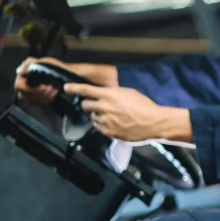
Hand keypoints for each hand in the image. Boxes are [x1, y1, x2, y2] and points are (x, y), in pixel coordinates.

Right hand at [15, 56, 65, 105]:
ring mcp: (28, 94)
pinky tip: (54, 93)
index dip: (30, 89)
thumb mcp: (42, 61)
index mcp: (22, 77)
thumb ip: (28, 63)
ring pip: (31, 101)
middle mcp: (23, 86)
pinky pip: (38, 104)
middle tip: (51, 87)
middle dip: (39, 94)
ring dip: (44, 97)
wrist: (63, 73)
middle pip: (24, 96)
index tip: (43, 87)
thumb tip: (19, 71)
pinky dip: (47, 100)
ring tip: (54, 89)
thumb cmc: (52, 67)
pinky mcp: (36, 99)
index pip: (19, 86)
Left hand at [65, 84, 190, 142]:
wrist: (153, 122)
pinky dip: (104, 125)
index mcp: (109, 95)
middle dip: (89, 105)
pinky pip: (99, 128)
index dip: (73, 88)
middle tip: (98, 106)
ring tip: (113, 116)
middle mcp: (104, 107)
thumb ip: (113, 93)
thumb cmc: (144, 106)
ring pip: (92, 117)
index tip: (66, 87)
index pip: (85, 90)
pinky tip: (115, 123)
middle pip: (85, 105)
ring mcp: (105, 121)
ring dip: (98, 116)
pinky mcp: (108, 132)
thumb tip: (104, 94)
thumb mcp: (128, 93)